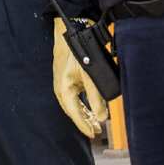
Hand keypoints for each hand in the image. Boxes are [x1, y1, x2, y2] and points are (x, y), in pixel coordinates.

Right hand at [51, 19, 106, 137]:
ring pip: (74, 104)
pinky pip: (74, 95)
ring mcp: (63, 82)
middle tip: (96, 131)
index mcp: (64, 91)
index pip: (75, 115)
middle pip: (73, 111)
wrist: (70, 30)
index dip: (84, 126)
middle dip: (84, 121)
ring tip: (95, 120)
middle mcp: (61, 89)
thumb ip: (97, 97)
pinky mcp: (67, 76)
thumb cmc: (77, 50)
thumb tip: (102, 117)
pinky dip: (82, 103)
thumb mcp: (89, 75)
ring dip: (84, 112)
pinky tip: (90, 104)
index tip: (93, 134)